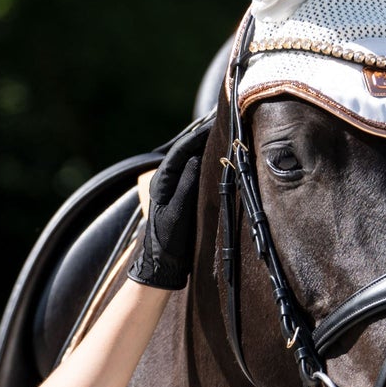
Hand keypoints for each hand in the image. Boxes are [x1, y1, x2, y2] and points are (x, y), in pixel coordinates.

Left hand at [127, 117, 211, 290]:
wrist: (162, 266)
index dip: (198, 135)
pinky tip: (219, 157)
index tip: (216, 122)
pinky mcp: (181, 196)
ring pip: (190, 160)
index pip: (180, 150)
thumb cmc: (167, 242)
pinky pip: (194, 173)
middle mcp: (166, 180)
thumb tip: (196, 158)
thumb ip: (185, 184)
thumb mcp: (177, 213)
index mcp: (161, 181)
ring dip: (205, 146)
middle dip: (203, 136)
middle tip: (224, 121)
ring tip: (224, 133)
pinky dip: (206, 162)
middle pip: (185, 151)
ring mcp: (173, 188)